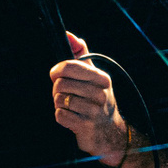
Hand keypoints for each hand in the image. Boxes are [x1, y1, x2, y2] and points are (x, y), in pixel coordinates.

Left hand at [52, 32, 130, 166]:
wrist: (110, 133)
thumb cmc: (97, 99)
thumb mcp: (94, 75)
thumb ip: (81, 53)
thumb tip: (68, 34)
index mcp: (102, 78)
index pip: (70, 66)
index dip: (57, 70)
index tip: (57, 75)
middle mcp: (100, 94)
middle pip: (61, 83)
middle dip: (57, 89)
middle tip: (64, 93)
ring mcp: (94, 111)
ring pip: (59, 99)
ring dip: (59, 103)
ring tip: (70, 106)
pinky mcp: (85, 126)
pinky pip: (60, 115)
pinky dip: (61, 116)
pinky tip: (71, 117)